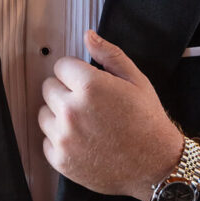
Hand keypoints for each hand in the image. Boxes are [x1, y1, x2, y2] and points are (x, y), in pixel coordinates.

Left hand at [38, 30, 183, 200]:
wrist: (155, 164)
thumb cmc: (147, 121)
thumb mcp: (135, 80)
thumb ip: (108, 54)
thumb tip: (88, 36)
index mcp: (89, 86)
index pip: (61, 66)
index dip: (76, 72)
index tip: (88, 83)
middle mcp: (72, 111)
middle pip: (49, 87)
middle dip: (65, 91)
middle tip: (89, 103)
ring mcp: (64, 137)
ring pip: (44, 113)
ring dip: (59, 115)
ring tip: (86, 123)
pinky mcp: (61, 160)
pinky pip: (46, 140)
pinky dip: (60, 140)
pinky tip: (83, 141)